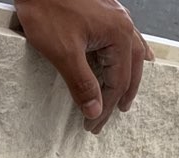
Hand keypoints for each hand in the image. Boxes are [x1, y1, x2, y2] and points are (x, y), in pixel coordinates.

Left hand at [15, 0, 153, 133]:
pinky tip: (126, 59)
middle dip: (118, 96)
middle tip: (106, 118)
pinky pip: (122, 40)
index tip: (92, 124)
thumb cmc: (47, 9)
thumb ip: (81, 83)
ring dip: (126, 78)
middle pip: (130, 69)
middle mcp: (123, 24)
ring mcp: (116, 17)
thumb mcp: (63, 52)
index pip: (118, 82)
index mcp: (119, 35)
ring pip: (130, 54)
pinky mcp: (104, 14)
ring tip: (122, 97)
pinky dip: (125, 56)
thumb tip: (94, 109)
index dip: (105, 107)